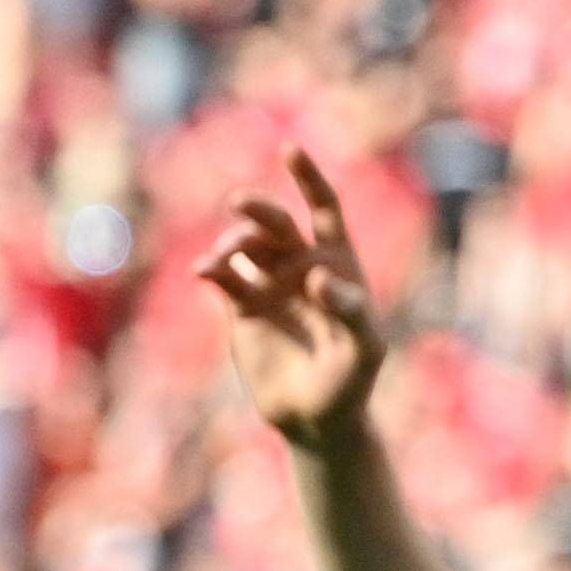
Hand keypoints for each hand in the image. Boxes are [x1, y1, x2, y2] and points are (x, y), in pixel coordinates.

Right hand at [201, 150, 392, 445]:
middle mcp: (300, 267)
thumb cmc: (351, 382)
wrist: (317, 420)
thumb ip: (349, 310)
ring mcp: (268, 286)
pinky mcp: (240, 309)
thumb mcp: (363, 349)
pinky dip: (211, 268)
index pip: (324, 210)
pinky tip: (206, 272)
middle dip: (256, 209)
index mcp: (338, 265)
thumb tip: (317, 277)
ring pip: (243, 246)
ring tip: (220, 260)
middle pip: (275, 223)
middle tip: (238, 204)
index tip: (289, 149)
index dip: (309, 179)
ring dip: (231, 243)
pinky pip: (221, 277)